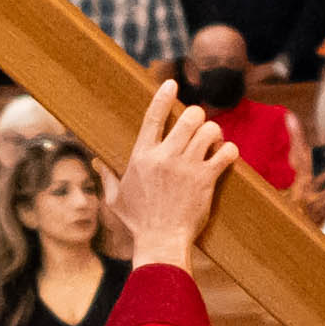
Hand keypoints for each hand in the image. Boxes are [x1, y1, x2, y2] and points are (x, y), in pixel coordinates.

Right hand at [106, 85, 236, 260]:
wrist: (161, 242)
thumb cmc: (137, 222)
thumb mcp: (115, 199)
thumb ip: (107, 176)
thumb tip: (95, 163)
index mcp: (142, 156)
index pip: (153, 116)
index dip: (163, 96)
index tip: (171, 83)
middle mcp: (165, 157)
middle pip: (188, 117)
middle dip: (196, 116)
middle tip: (198, 125)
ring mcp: (186, 167)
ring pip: (209, 130)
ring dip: (214, 132)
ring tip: (213, 140)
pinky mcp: (205, 179)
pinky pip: (225, 152)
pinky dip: (229, 151)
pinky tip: (226, 154)